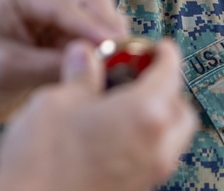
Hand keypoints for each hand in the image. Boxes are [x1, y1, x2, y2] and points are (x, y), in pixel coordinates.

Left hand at [0, 0, 126, 124]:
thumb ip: (50, 65)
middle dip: (109, 27)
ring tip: (119, 68)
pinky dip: (107, 54)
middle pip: (94, 0)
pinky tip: (111, 73)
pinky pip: (98, 40)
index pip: (67, 4)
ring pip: (101, 18)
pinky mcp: (68, 38)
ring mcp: (59, 17)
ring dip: (111, 41)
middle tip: (124, 58)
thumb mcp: (9, 69)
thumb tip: (93, 63)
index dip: (93, 26)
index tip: (114, 47)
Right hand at [0, 39, 197, 190]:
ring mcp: (149, 174)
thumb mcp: (58, 100)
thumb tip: (86, 55)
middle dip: (167, 89)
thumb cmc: (43, 158)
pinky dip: (144, 139)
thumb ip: (81, 75)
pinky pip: (153, 157)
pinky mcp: (136, 189)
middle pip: (180, 109)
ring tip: (123, 103)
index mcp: (145, 114)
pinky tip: (111, 132)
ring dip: (157, 116)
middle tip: (141, 75)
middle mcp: (158, 147)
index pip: (170, 73)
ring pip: (170, 138)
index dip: (163, 54)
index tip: (157, 46)